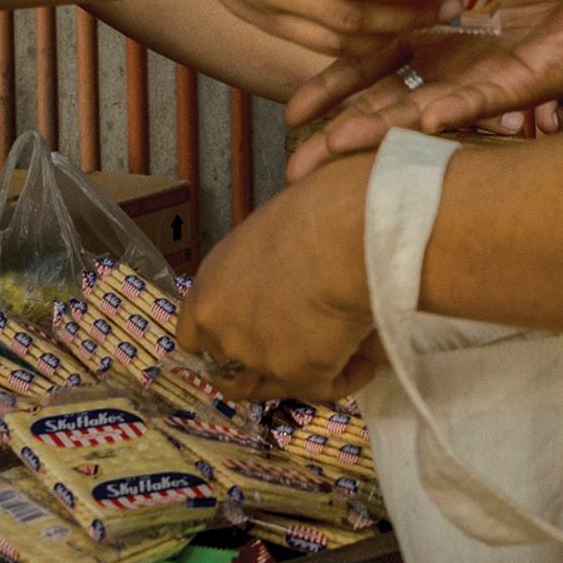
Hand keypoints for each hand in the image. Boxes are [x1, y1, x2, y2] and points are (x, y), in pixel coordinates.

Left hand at [176, 156, 379, 401]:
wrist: (347, 234)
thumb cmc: (323, 205)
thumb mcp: (283, 198)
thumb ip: (280, 211)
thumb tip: (298, 173)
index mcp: (211, 283)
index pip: (195, 335)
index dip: (223, 341)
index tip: (251, 336)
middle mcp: (222, 326)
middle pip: (228, 372)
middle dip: (261, 368)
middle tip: (297, 352)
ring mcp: (257, 356)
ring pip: (274, 387)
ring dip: (303, 376)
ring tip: (340, 353)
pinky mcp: (298, 375)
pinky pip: (325, 389)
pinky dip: (349, 375)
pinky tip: (368, 358)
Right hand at [283, 0, 562, 179]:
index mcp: (422, 34)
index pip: (364, 63)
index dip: (329, 87)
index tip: (295, 111)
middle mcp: (440, 68)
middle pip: (379, 105)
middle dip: (339, 134)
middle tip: (298, 167)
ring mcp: (473, 82)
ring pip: (417, 113)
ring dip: (380, 132)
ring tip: (339, 150)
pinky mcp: (513, 87)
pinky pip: (478, 101)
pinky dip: (453, 112)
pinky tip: (425, 123)